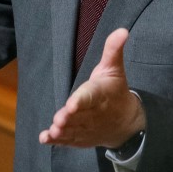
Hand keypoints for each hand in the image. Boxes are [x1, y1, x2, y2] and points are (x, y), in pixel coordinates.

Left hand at [39, 28, 145, 148]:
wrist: (126, 122)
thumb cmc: (115, 90)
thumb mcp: (115, 68)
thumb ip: (113, 49)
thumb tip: (122, 30)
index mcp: (100, 93)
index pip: (90, 96)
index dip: (81, 101)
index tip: (72, 104)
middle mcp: (94, 112)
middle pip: (80, 115)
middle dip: (69, 118)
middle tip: (59, 120)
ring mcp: (88, 127)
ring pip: (74, 129)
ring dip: (64, 131)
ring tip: (53, 131)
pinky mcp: (81, 137)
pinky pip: (69, 140)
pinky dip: (58, 141)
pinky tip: (45, 138)